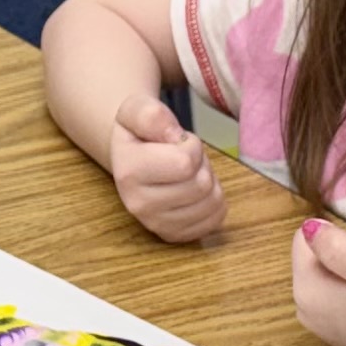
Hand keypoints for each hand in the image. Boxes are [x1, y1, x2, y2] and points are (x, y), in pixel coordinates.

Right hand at [109, 95, 224, 241]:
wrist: (130, 157)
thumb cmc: (139, 132)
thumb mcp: (138, 109)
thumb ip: (152, 114)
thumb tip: (173, 136)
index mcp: (129, 173)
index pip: (185, 163)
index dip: (190, 145)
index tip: (176, 141)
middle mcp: (139, 205)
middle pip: (201, 184)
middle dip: (201, 163)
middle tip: (183, 157)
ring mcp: (156, 225)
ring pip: (212, 201)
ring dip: (208, 181)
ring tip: (188, 172)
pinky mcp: (174, 235)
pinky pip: (216, 218)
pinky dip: (213, 200)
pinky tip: (194, 191)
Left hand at [291, 217, 345, 345]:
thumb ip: (336, 246)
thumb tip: (308, 227)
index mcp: (307, 291)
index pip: (303, 240)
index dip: (336, 236)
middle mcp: (306, 313)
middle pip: (312, 262)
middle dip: (340, 256)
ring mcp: (323, 330)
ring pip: (327, 280)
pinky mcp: (342, 339)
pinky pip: (338, 302)